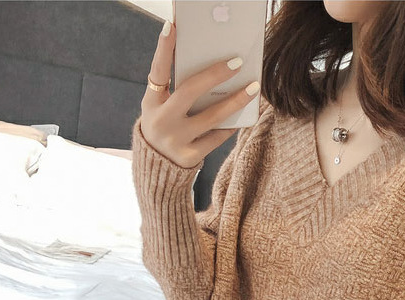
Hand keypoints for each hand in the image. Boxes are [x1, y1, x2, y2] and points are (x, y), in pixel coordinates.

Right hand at [139, 19, 259, 168]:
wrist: (158, 169)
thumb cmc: (166, 127)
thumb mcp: (161, 108)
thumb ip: (177, 90)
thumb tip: (210, 67)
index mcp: (151, 103)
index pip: (157, 72)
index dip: (163, 49)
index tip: (172, 26)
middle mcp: (161, 121)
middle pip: (190, 91)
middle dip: (215, 74)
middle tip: (237, 62)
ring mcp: (176, 140)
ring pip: (212, 116)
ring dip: (235, 100)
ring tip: (253, 88)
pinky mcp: (190, 156)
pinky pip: (216, 137)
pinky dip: (230, 125)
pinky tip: (243, 115)